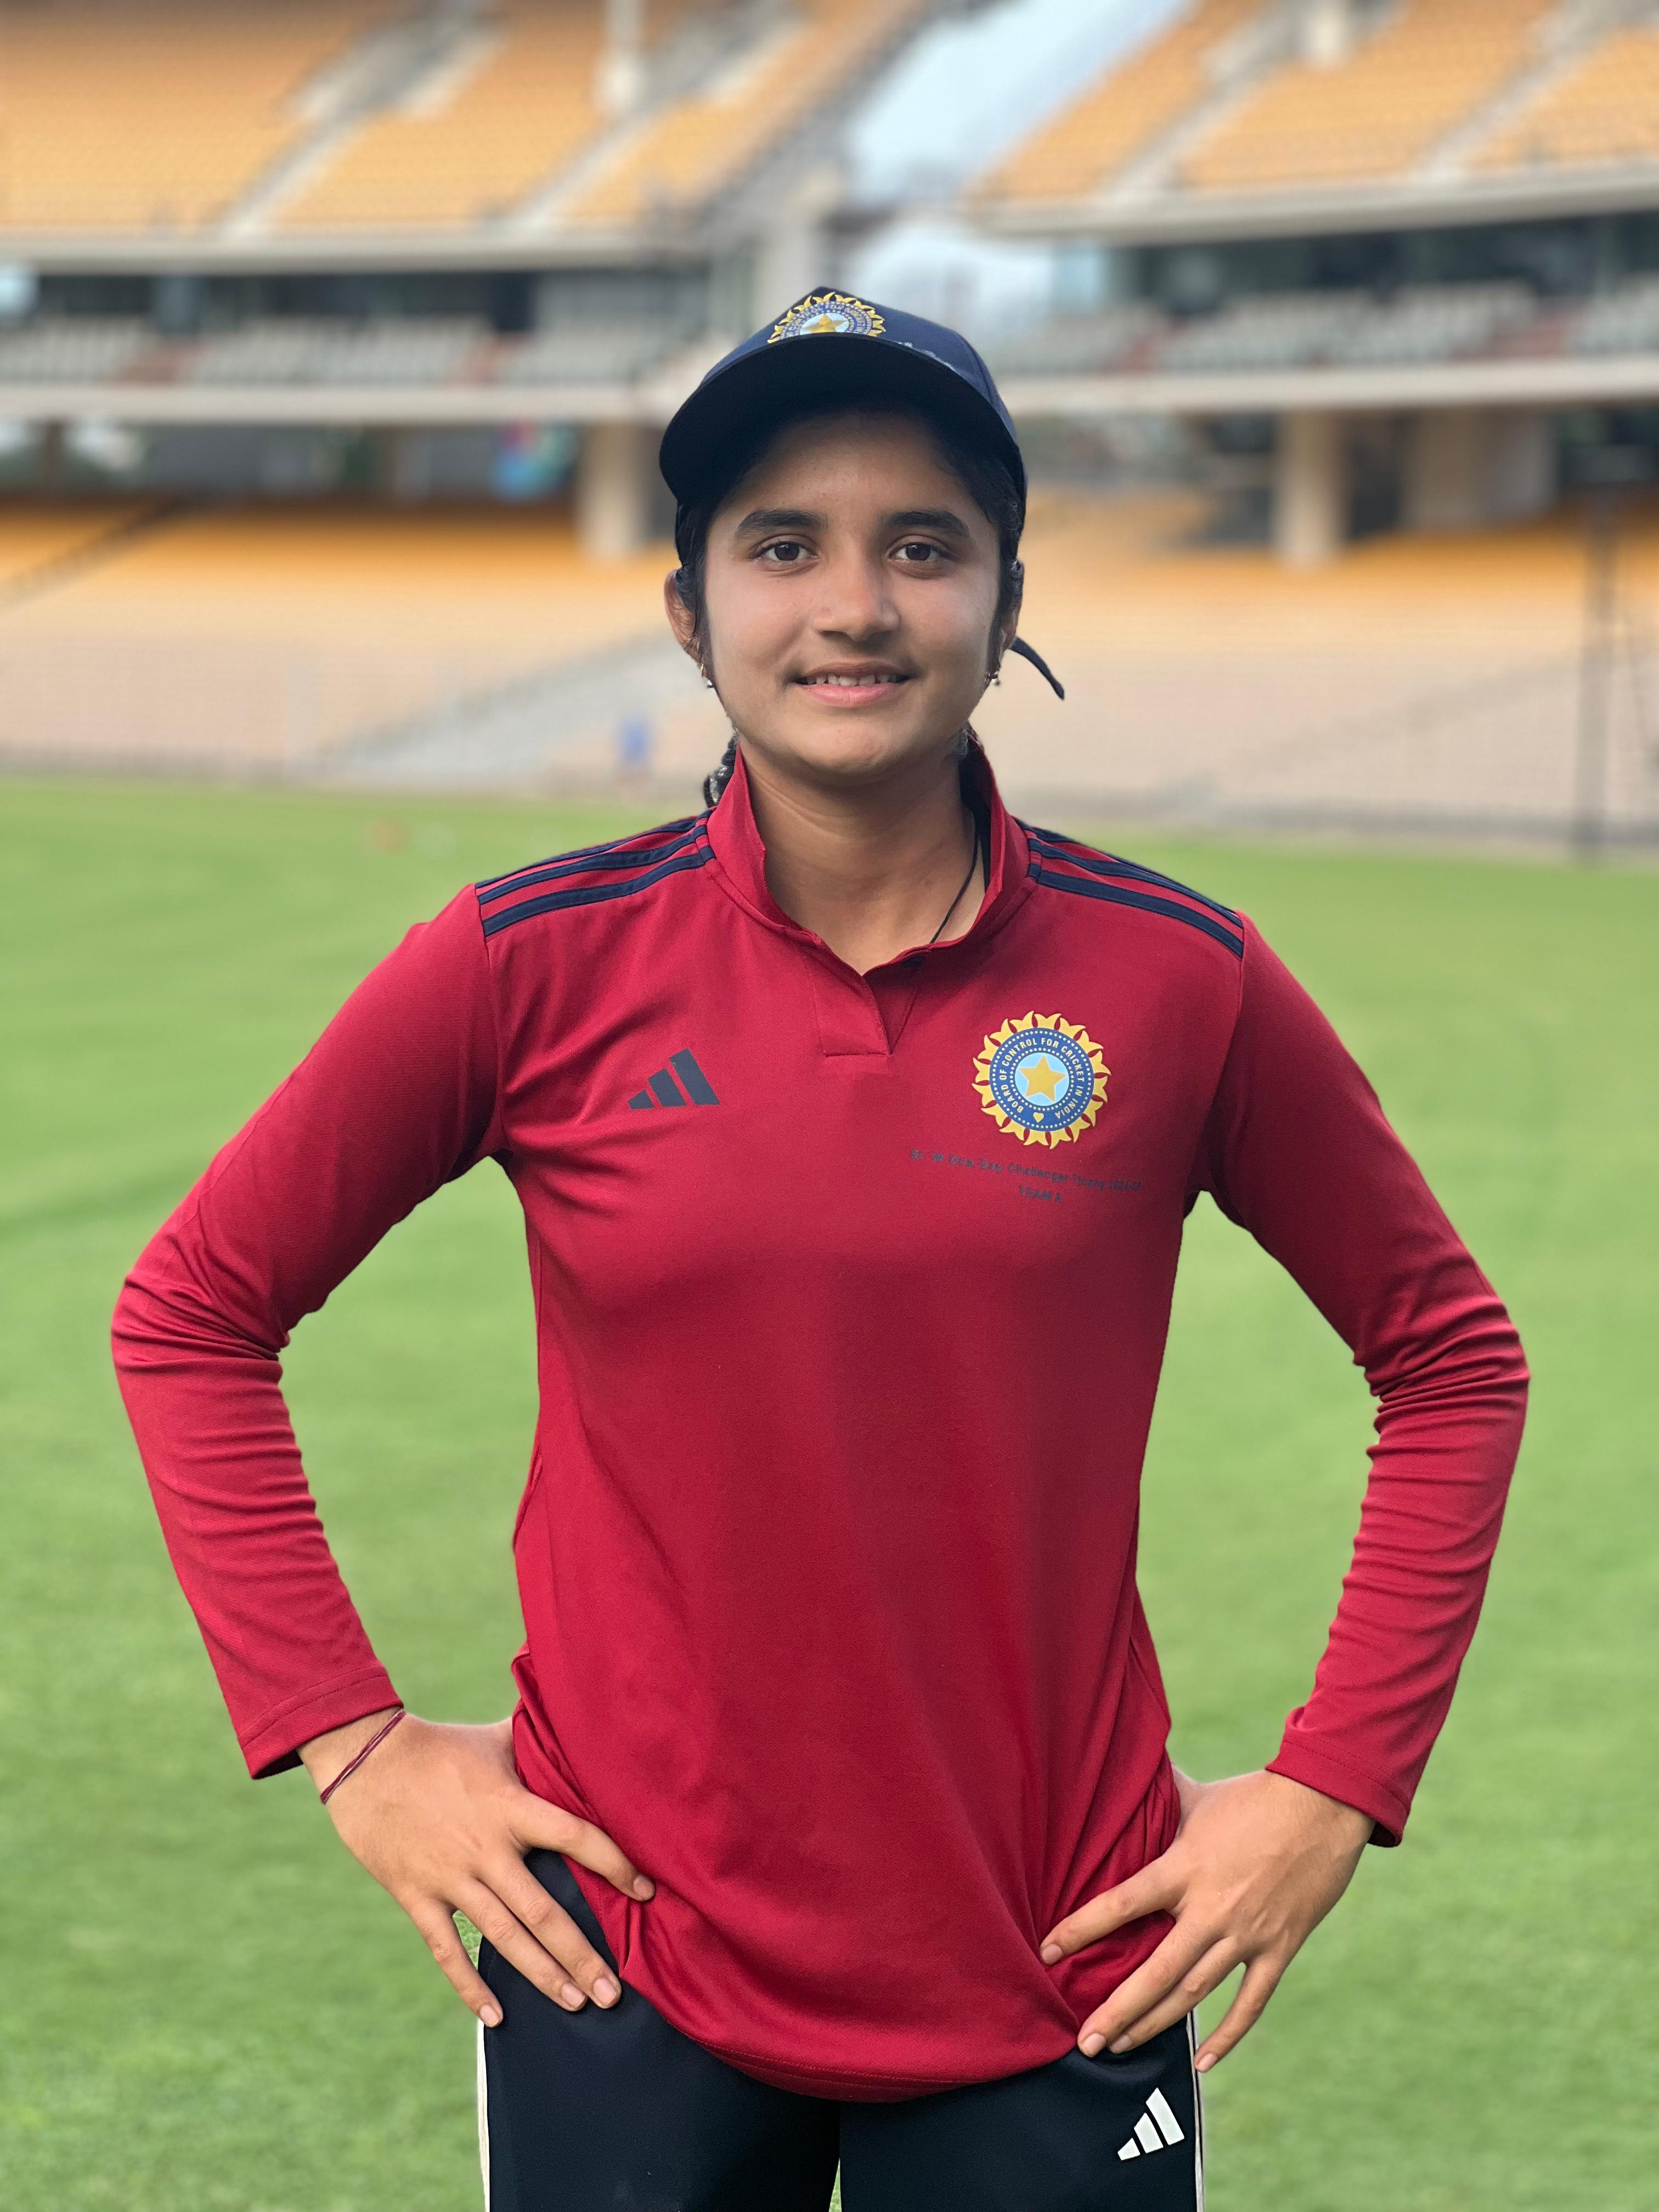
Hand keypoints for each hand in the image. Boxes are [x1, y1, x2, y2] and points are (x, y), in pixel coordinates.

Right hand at [300, 1710, 651, 2027]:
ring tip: (577, 2005)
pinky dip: (470, 1987)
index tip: (646, 1891)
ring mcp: (449, 1877)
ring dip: (542, 1975)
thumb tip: (582, 1730)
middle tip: (615, 1993)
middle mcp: (485, 1848)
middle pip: (543, 1912)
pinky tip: (495, 2018)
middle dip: (581, 1956)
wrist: (364, 1759)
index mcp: (510, 1807)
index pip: (575, 1837)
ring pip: (504, 1938)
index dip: (615, 1863)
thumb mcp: (494, 1739)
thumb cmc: (438, 1745)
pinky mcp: (416, 1895)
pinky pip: (447, 1950)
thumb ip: (537, 1746)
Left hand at [1039, 1768, 1369, 2071]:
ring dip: (1155, 2024)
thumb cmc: (1254, 1795)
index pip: (1120, 1905)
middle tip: (1085, 2042)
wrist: (1324, 1804)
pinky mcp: (1280, 1948)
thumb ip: (1160, 1800)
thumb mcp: (1198, 1796)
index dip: (1080, 1929)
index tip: (1047, 1952)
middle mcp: (1211, 1909)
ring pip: (1194, 1993)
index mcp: (1184, 1868)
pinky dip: (1227, 2036)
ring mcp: (1247, 1934)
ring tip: (1120, 2047)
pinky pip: (1250, 2002)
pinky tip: (1201, 2064)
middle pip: (1155, 1971)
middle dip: (1117, 2010)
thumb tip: (1124, 1774)